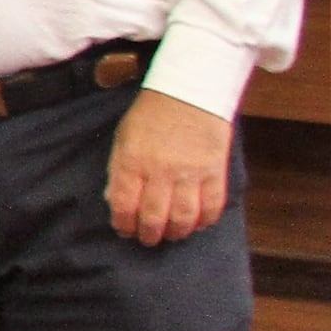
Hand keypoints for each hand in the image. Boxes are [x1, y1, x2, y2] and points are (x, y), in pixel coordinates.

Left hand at [106, 86, 230, 245]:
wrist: (189, 92)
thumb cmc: (151, 115)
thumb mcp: (123, 138)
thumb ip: (119, 170)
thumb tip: (115, 201)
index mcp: (132, 161)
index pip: (124, 204)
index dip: (123, 224)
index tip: (125, 230)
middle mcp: (160, 170)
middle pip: (154, 216)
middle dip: (149, 234)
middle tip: (148, 239)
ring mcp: (190, 171)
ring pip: (184, 216)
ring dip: (176, 232)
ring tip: (172, 234)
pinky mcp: (215, 169)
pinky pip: (212, 204)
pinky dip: (205, 220)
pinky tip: (198, 224)